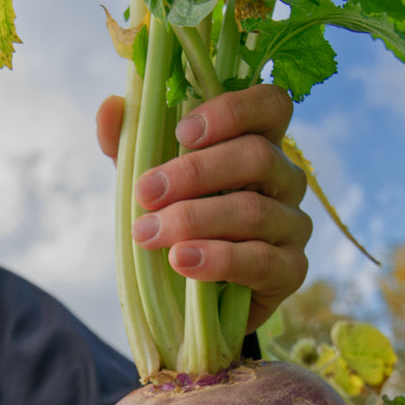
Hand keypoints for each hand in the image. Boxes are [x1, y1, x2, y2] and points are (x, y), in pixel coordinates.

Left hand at [96, 84, 311, 333]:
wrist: (193, 299)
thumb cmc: (177, 225)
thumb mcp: (150, 183)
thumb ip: (129, 146)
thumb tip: (110, 107)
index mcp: (259, 144)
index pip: (271, 105)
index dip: (233, 111)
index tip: (182, 134)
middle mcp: (285, 180)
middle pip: (257, 157)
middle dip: (194, 173)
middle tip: (145, 193)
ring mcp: (293, 225)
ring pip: (254, 211)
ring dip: (194, 220)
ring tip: (149, 234)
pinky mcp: (292, 270)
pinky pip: (261, 260)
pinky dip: (217, 259)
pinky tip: (181, 261)